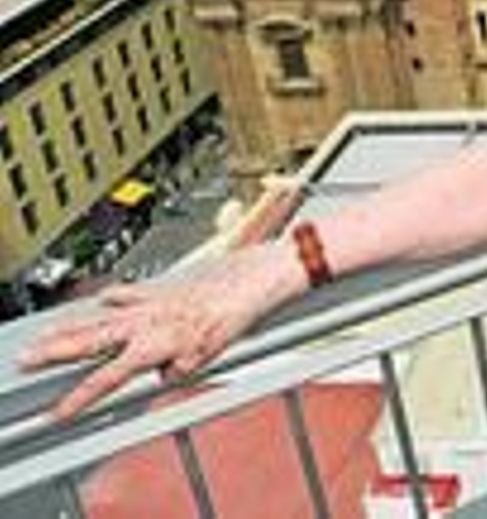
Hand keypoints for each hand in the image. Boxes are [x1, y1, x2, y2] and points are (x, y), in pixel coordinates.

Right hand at [16, 242, 302, 419]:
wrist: (258, 276)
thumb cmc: (239, 312)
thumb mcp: (209, 355)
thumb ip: (179, 367)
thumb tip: (164, 373)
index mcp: (157, 342)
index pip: (108, 378)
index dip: (80, 397)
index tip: (58, 411)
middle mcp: (150, 319)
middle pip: (91, 339)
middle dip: (56, 350)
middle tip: (27, 358)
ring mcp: (154, 299)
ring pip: (102, 315)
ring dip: (72, 326)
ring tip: (46, 335)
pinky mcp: (165, 284)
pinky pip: (132, 291)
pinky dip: (115, 296)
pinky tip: (103, 298)